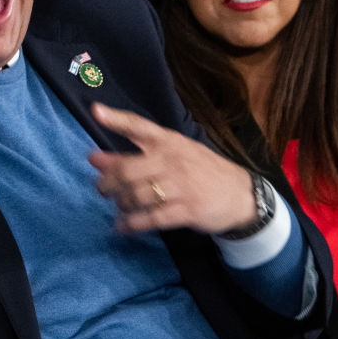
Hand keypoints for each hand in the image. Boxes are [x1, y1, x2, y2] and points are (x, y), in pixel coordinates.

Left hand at [89, 102, 257, 234]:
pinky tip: (124, 226)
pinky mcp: (186, 210)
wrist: (241, 194)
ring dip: (120, 205)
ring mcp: (180, 186)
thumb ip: (137, 153)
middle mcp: (172, 160)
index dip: (116, 119)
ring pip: (135, 196)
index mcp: (168, 141)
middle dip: (106, 183)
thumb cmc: (201, 170)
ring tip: (119, 208)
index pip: (139, 125)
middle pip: (126, 170)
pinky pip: (151, 218)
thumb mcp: (176, 152)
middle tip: (101, 190)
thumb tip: (95, 158)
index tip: (96, 112)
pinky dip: (132, 224)